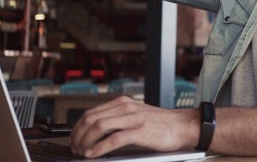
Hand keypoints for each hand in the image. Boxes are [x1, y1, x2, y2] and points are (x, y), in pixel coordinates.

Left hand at [69, 96, 198, 157]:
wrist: (183, 126)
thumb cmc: (161, 124)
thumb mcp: (136, 115)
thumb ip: (118, 119)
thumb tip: (96, 132)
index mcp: (123, 103)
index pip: (91, 112)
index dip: (77, 128)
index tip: (74, 139)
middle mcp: (126, 108)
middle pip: (91, 119)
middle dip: (78, 135)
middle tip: (75, 148)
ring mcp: (134, 119)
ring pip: (99, 126)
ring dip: (86, 141)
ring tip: (82, 152)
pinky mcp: (141, 131)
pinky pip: (114, 139)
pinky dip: (100, 148)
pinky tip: (94, 154)